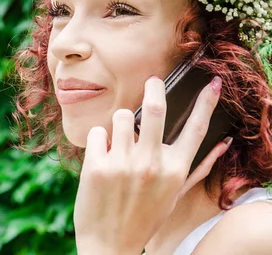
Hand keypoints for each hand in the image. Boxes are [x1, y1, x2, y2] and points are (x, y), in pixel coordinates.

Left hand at [73, 76, 232, 254]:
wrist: (109, 244)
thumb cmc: (143, 217)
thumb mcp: (174, 194)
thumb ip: (198, 167)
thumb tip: (223, 143)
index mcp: (175, 171)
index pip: (196, 129)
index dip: (207, 102)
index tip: (213, 83)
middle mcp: (151, 164)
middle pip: (155, 108)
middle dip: (154, 88)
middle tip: (153, 81)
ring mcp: (123, 164)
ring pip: (119, 117)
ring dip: (118, 124)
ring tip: (118, 144)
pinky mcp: (97, 166)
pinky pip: (97, 132)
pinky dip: (98, 140)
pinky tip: (100, 157)